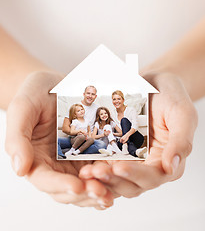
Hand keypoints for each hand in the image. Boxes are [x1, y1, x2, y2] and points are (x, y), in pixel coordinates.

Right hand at [5, 71, 112, 208]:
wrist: (54, 85)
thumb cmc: (35, 95)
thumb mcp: (22, 109)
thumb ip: (17, 138)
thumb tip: (20, 169)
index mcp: (35, 159)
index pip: (45, 180)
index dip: (60, 185)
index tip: (76, 186)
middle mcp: (55, 165)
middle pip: (69, 189)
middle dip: (85, 192)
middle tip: (101, 191)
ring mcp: (74, 160)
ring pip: (87, 183)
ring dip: (100, 188)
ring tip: (113, 187)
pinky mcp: (90, 152)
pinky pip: (100, 167)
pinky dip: (110, 174)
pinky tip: (121, 172)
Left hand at [79, 72, 197, 197]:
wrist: (153, 83)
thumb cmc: (170, 96)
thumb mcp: (182, 113)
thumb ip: (181, 141)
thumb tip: (171, 167)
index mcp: (168, 159)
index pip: (153, 176)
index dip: (136, 175)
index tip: (119, 167)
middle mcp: (150, 164)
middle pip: (132, 184)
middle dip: (114, 180)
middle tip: (96, 171)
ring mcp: (133, 159)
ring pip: (117, 179)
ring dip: (102, 179)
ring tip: (87, 171)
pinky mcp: (119, 152)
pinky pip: (107, 165)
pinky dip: (97, 168)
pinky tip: (85, 164)